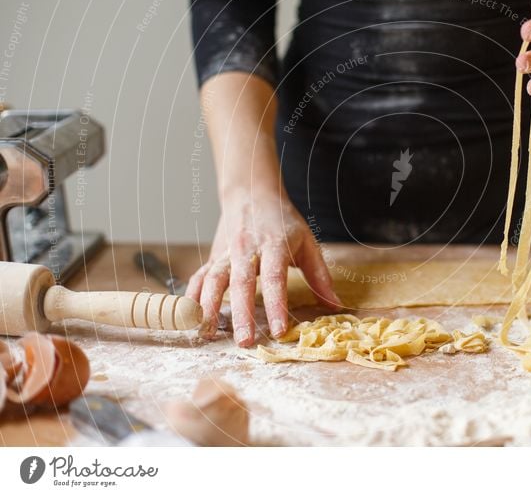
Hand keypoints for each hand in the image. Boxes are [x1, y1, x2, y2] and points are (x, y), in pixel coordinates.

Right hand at [186, 190, 339, 346]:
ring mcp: (227, 252)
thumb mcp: (307, 242)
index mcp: (274, 245)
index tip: (279, 329)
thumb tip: (335, 305)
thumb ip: (320, 275)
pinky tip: (190, 316)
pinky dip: (193, 296)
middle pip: (241, 283)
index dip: (276, 305)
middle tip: (244, 341)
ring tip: (208, 333)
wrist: (252, 192)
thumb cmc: (283, 221)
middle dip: (242, 314)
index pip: (275, 279)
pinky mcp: (214, 256)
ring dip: (210, 307)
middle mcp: (247, 249)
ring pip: (214, 280)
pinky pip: (200, 276)